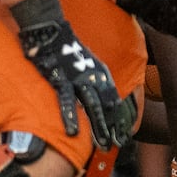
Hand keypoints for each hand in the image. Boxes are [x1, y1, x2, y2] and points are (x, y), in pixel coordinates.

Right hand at [18, 18, 134, 148]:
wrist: (52, 31)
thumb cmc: (67, 48)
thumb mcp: (87, 63)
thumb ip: (93, 79)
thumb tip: (95, 99)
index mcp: (102, 74)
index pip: (114, 101)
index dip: (120, 118)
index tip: (124, 135)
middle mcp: (94, 77)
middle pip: (107, 107)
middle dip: (114, 127)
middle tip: (120, 144)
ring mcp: (78, 78)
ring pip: (92, 106)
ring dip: (98, 127)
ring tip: (104, 144)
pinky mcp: (60, 78)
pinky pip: (67, 100)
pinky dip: (70, 116)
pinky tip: (73, 131)